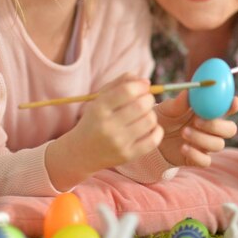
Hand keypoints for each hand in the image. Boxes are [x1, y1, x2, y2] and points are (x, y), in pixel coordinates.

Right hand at [46, 73, 163, 187]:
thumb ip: (121, 83)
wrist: (81, 152)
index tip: (144, 86)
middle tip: (145, 100)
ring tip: (144, 115)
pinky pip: (154, 140)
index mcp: (99, 108)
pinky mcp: (127, 155)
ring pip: (150, 120)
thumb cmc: (95, 119)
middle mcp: (108, 126)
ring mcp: (118, 143)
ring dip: (151, 113)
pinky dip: (157, 130)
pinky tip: (149, 128)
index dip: (140, 86)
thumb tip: (145, 82)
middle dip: (148, 98)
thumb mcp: (101, 98)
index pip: (127, 91)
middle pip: (141, 105)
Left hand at [156, 91, 237, 166]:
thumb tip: (188, 92)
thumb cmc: (164, 117)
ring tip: (183, 132)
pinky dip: (196, 155)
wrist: (152, 138)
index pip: (227, 108)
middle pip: (230, 129)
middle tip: (197, 121)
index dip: (234, 105)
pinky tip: (183, 148)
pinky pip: (206, 161)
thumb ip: (179, 102)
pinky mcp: (198, 159)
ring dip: (202, 139)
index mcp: (208, 112)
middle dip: (217, 126)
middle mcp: (211, 128)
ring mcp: (206, 144)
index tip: (233, 101)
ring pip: (218, 145)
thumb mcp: (168, 108)